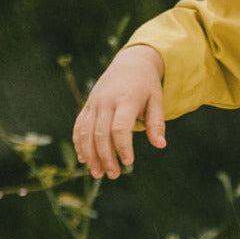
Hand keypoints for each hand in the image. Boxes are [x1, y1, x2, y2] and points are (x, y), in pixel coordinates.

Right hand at [72, 45, 166, 179]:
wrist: (131, 63)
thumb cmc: (148, 86)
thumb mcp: (157, 101)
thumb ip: (156, 123)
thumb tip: (160, 145)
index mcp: (125, 99)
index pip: (120, 127)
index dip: (122, 146)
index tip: (129, 163)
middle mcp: (106, 101)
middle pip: (101, 133)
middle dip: (105, 156)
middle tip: (113, 175)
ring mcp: (94, 102)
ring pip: (86, 131)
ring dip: (90, 154)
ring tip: (97, 173)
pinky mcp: (88, 105)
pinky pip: (79, 125)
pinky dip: (79, 142)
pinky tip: (84, 159)